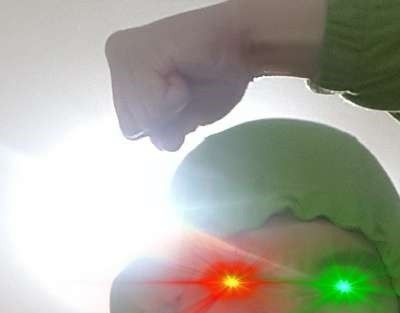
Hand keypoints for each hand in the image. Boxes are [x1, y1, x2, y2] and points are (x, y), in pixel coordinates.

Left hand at [104, 1, 252, 150]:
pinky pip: (152, 107)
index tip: (182, 95)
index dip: (164, 124)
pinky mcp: (135, 53)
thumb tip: (161, 142)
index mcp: (123, 76)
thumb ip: (163, 133)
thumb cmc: (217, 78)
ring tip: (186, 79)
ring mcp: (123, 55)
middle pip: (132, 128)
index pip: (131, 130)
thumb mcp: (184, 118)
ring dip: (173, 109)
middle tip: (186, 88)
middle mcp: (117, 60)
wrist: (243, 45)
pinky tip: (182, 74)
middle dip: (167, 119)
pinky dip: (175, 100)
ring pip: (141, 120)